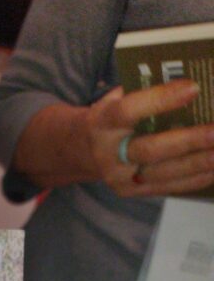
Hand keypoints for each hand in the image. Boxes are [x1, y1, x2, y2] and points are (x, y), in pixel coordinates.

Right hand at [85, 80, 213, 196]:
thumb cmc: (111, 117)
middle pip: (150, 150)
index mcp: (103, 123)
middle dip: (189, 140)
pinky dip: (195, 179)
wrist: (83, 151)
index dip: (160, 100)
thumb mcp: (116, 99)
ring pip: (162, 173)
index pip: (129, 111)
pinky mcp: (131, 192)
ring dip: (198, 163)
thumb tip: (194, 88)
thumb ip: (144, 93)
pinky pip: (167, 187)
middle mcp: (109, 154)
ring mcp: (120, 178)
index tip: (194, 88)